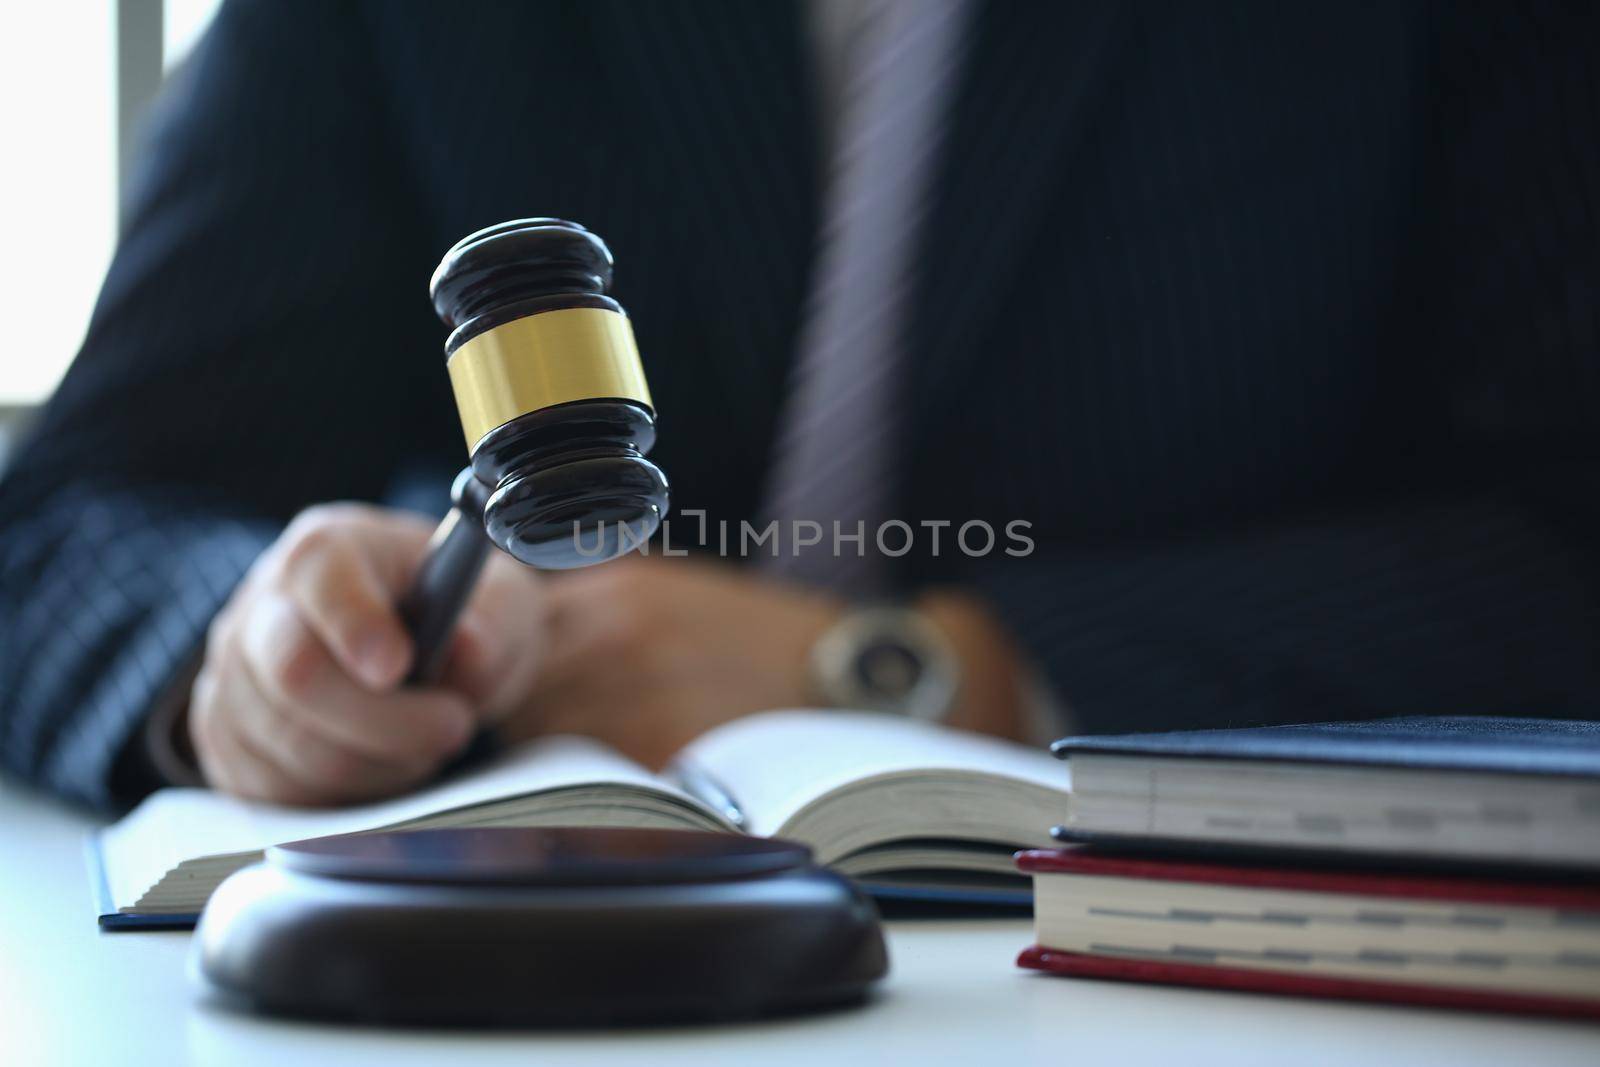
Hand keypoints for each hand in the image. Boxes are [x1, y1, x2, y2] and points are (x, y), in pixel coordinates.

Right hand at [189, 503, 546, 804]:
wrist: (418, 653)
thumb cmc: (453, 616)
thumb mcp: (497, 601)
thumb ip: (493, 621)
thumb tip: (469, 648)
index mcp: (325, 551)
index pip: (319, 577)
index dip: (355, 625)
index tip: (400, 666)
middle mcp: (262, 608)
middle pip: (295, 674)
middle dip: (384, 719)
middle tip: (453, 725)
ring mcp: (232, 678)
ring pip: (291, 746)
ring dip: (377, 763)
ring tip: (423, 742)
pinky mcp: (228, 744)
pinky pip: (278, 791)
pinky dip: (346, 796)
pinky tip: (384, 765)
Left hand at [501, 556, 1027, 766]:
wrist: (859, 679)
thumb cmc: (765, 642)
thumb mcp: (675, 595)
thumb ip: (594, 609)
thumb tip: (512, 636)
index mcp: (613, 595)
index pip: (502, 634)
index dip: (488, 669)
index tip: (486, 691)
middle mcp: (613, 640)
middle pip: (510, 692)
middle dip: (512, 717)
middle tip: (536, 738)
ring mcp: (636, 700)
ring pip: (539, 743)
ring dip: (543, 759)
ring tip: (581, 768)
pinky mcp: (662, 760)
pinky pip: (589, 786)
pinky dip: (590, 795)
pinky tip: (620, 793)